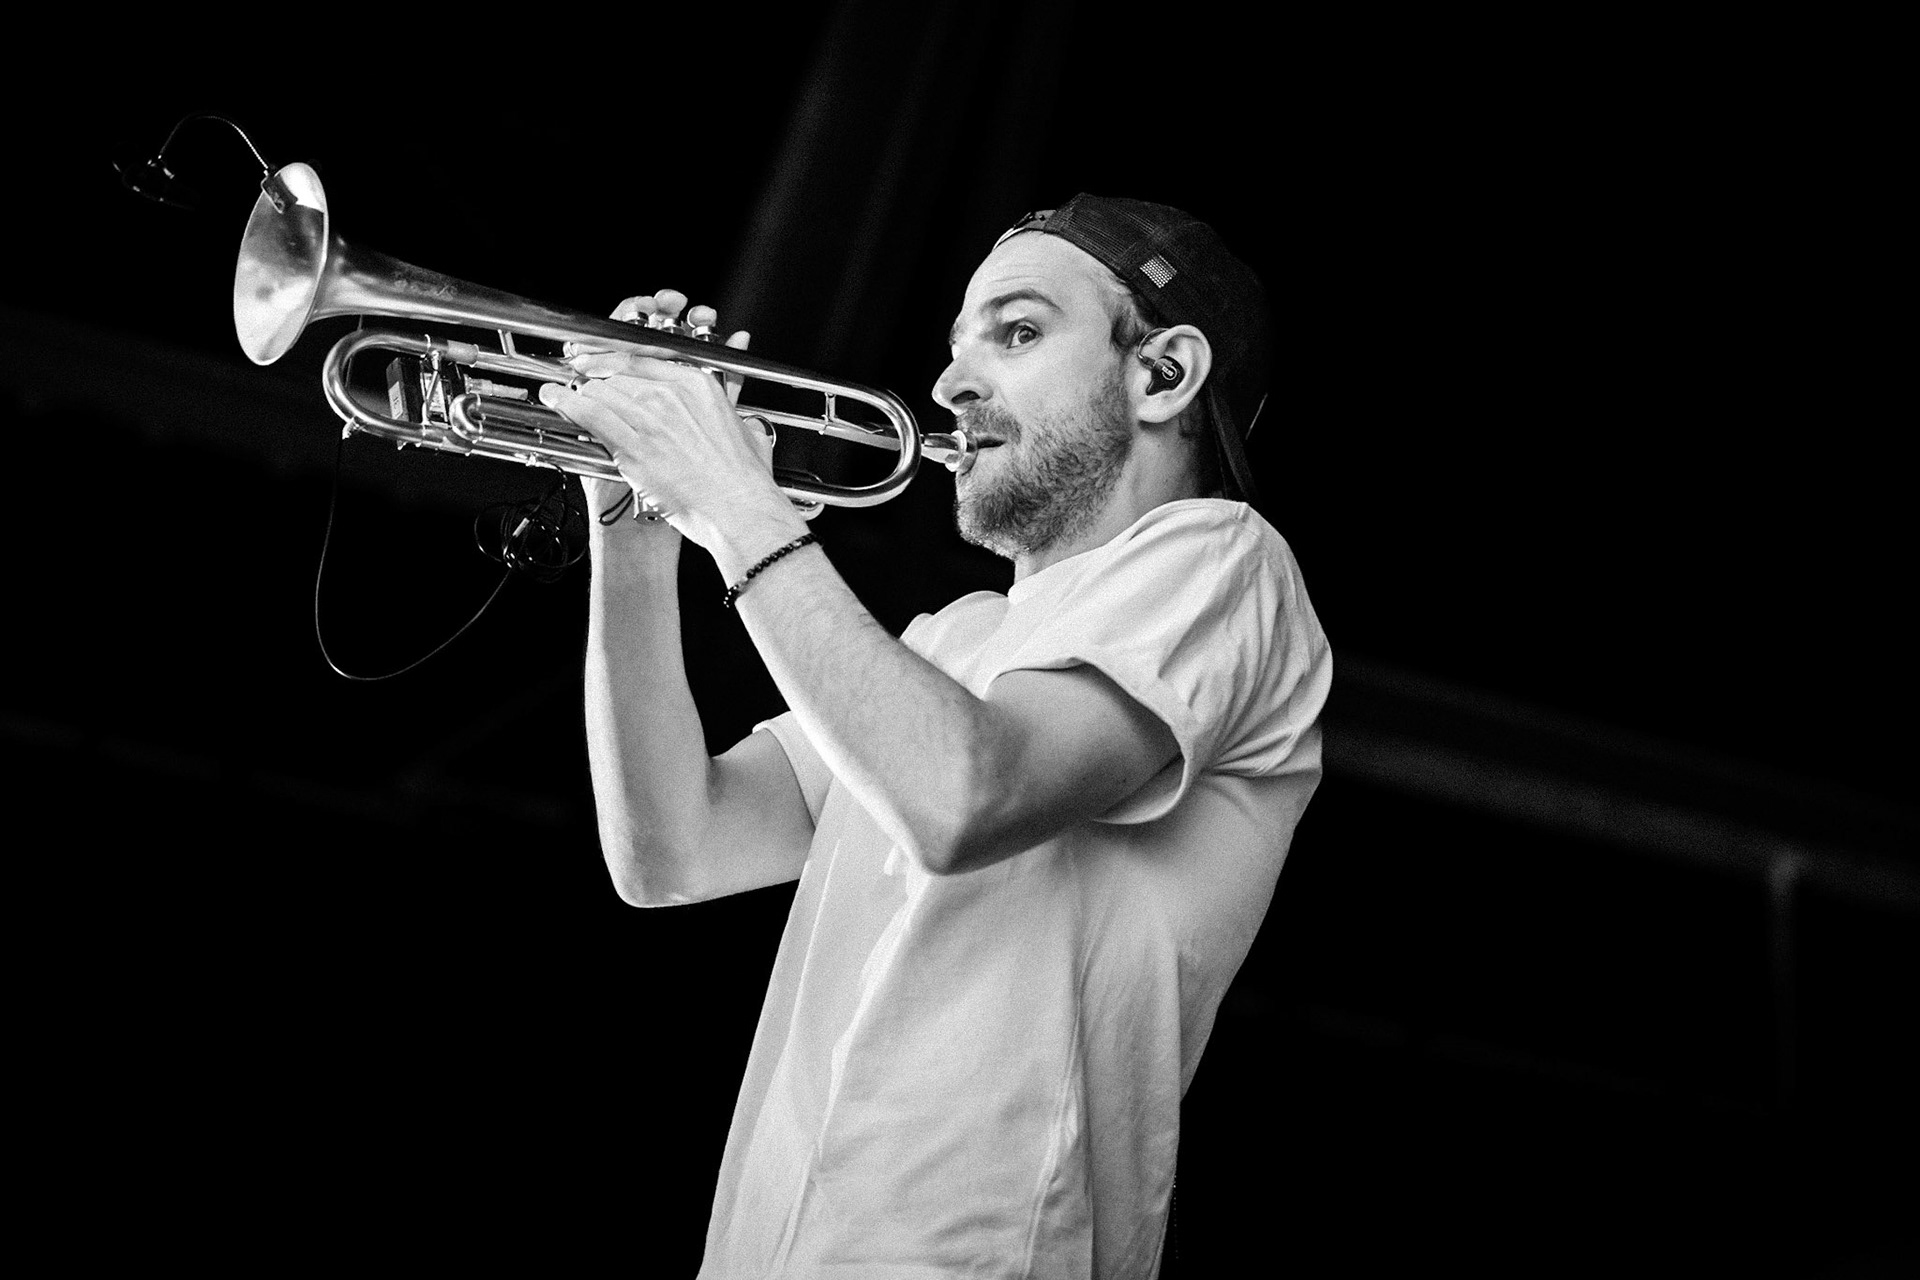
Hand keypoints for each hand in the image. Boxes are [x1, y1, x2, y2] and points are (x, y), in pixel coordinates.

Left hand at [544, 290, 794, 554]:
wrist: (740, 510)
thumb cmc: (744, 479)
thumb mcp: (747, 428)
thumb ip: (735, 407)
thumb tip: (737, 404)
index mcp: (698, 384)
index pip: (642, 359)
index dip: (612, 358)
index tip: (598, 360)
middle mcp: (672, 394)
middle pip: (618, 373)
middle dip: (595, 378)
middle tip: (580, 381)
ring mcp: (652, 418)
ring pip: (601, 391)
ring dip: (578, 392)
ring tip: (562, 393)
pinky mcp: (635, 446)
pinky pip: (591, 414)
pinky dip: (567, 404)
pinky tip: (555, 399)